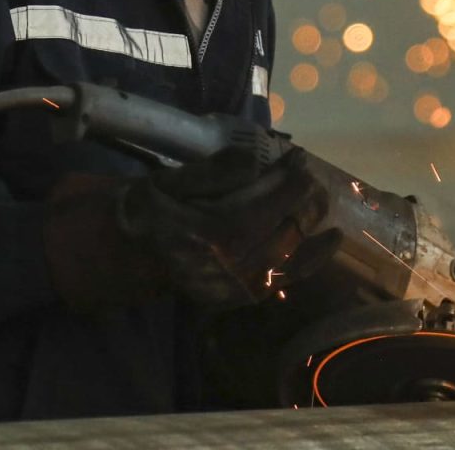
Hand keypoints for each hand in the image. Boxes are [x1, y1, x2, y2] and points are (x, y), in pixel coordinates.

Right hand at [43, 127, 333, 311]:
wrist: (125, 258)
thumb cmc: (149, 212)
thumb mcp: (170, 182)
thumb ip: (213, 171)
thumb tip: (255, 157)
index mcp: (211, 234)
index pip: (267, 202)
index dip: (289, 178)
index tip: (299, 157)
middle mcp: (229, 265)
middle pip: (285, 228)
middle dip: (305, 199)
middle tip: (311, 176)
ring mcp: (236, 287)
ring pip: (291, 254)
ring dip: (312, 226)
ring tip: (322, 201)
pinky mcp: (239, 298)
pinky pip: (285, 280)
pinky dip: (310, 260)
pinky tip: (329, 241)